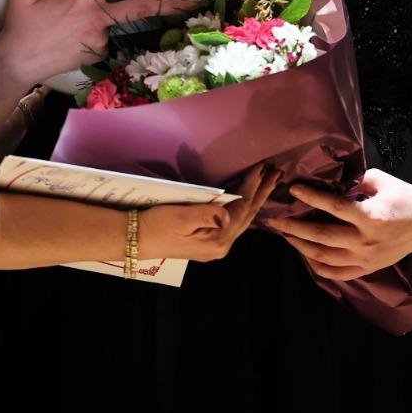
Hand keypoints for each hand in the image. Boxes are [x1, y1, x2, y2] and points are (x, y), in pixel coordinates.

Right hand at [0, 0, 170, 85]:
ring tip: (143, 17)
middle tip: (192, 2)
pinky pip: (107, 39)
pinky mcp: (97, 54)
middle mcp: (95, 19)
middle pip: (139, 9)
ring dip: (126, 19)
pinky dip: (102, 34)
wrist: (18, 63)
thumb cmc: (22, 26)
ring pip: (120, 24)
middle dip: (169, 5)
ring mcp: (99, 39)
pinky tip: (81, 36)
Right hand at [144, 164, 279, 262]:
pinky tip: (249, 200)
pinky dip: (244, 207)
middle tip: (277, 171)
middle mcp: (221, 246)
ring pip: (243, 219)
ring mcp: (215, 246)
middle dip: (263, 191)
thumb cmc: (156, 224)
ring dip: (256, 198)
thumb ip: (208, 214)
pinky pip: (233, 222)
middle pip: (248, 214)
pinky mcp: (208, 242)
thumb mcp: (181, 216)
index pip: (243, 208)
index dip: (254, 185)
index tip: (264, 166)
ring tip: (270, 181)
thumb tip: (229, 212)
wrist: (133, 239)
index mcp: (218, 240)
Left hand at [266, 168, 411, 280]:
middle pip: (322, 235)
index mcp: (371, 216)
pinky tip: (305, 254)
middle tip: (275, 220)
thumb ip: (354, 181)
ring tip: (286, 235)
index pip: (334, 206)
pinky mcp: (367, 268)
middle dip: (294, 227)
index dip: (311, 197)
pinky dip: (316, 266)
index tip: (294, 189)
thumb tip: (329, 182)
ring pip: (324, 257)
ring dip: (300, 246)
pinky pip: (335, 273)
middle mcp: (366, 241)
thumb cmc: (402, 195)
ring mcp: (366, 258)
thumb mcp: (380, 180)